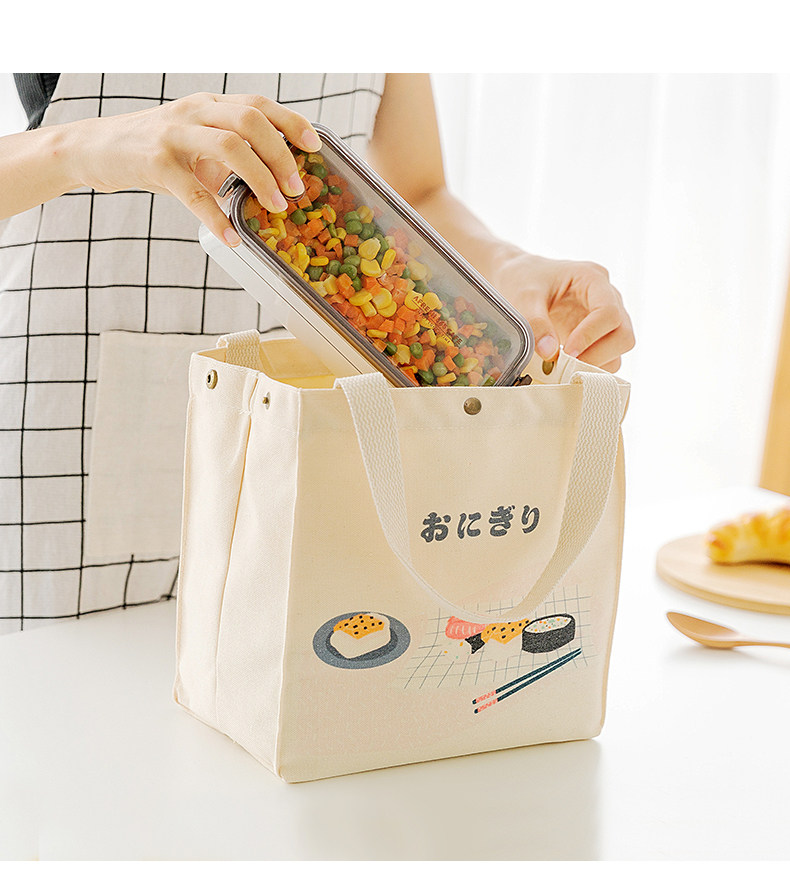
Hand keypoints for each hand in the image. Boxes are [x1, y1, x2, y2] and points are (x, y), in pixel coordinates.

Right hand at [64, 92, 321, 246]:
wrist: (96, 149)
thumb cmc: (156, 151)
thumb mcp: (196, 143)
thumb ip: (231, 156)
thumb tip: (273, 186)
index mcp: (210, 105)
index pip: (259, 104)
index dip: (291, 123)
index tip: (315, 147)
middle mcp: (196, 112)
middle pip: (251, 121)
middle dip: (281, 156)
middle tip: (297, 189)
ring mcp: (175, 135)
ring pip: (228, 146)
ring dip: (260, 179)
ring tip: (276, 208)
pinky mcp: (156, 163)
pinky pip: (193, 192)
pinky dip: (216, 217)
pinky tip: (232, 237)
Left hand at [496, 253, 634, 372]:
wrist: (519, 278)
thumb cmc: (524, 279)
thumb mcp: (524, 296)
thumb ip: (535, 323)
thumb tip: (550, 354)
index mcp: (592, 278)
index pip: (608, 311)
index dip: (590, 336)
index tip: (567, 352)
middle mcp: (607, 297)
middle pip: (623, 333)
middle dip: (599, 355)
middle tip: (567, 366)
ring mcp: (605, 317)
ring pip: (619, 348)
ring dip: (597, 364)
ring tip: (565, 368)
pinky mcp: (598, 334)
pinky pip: (608, 357)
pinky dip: (592, 368)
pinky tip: (567, 368)